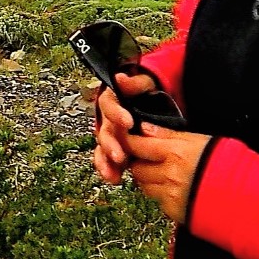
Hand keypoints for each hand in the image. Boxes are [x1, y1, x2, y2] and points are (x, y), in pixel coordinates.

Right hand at [92, 70, 155, 185]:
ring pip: (102, 148)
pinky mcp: (114, 149)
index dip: (116, 114)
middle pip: (103, 130)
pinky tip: (114, 178)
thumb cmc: (150, 92)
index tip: (128, 122)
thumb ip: (136, 82)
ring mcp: (109, 134)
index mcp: (112, 99)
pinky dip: (108, 169)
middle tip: (120, 155)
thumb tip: (121, 79)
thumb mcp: (147, 83)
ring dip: (106, 161)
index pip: (108, 104)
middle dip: (110, 144)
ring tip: (114, 172)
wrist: (156, 106)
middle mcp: (106, 118)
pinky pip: (106, 160)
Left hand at [93, 75, 213, 223]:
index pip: (138, 145)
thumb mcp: (198, 139)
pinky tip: (172, 187)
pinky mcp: (174, 212)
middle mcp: (169, 175)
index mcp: (175, 153)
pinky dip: (159, 193)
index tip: (128, 138)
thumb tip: (144, 127)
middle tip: (145, 157)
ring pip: (144, 186)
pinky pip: (156, 200)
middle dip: (137, 162)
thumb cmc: (223, 162)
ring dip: (147, 179)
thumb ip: (168, 134)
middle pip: (137, 168)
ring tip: (160, 172)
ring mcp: (170, 195)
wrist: (243, 194)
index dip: (128, 141)